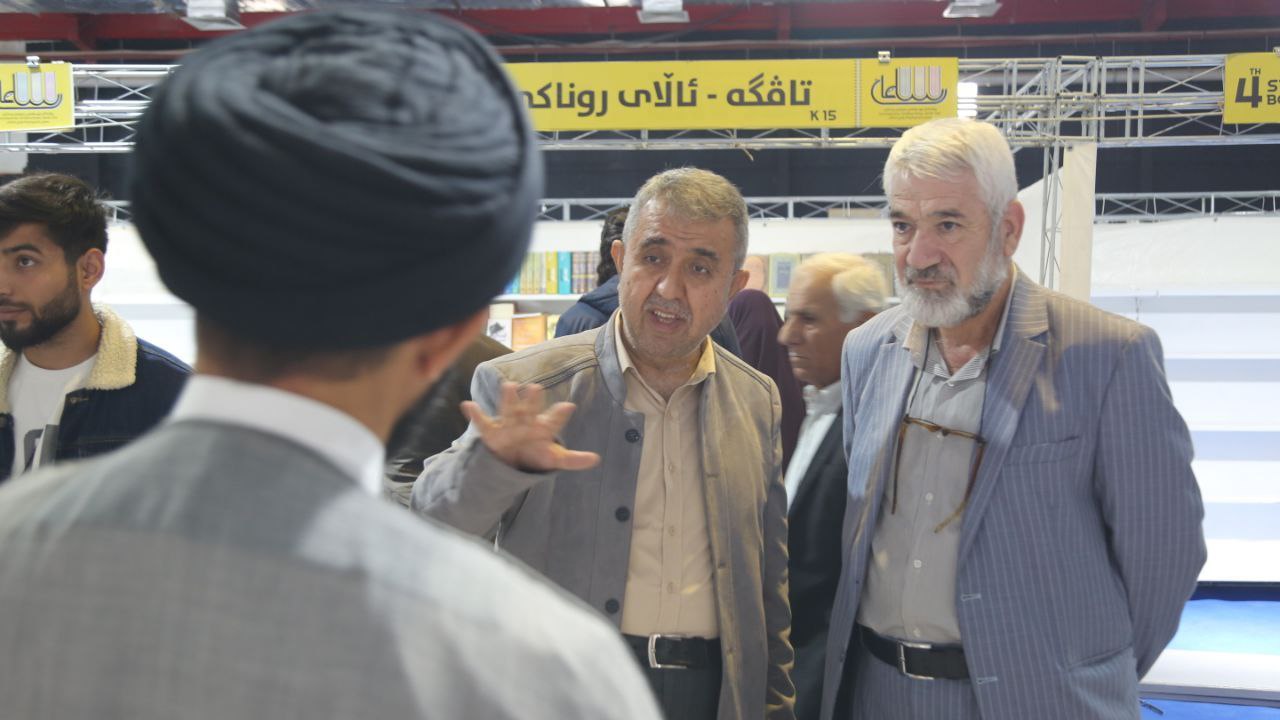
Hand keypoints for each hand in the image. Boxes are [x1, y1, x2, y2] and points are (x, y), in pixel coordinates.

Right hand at [461, 381, 599, 472]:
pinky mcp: (492, 432)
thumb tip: (596, 459)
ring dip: (509, 397)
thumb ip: (573, 459)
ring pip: (509, 408)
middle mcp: (526, 419)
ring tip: (510, 386)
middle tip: (537, 388)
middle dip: (533, 399)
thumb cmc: (536, 453)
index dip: (560, 414)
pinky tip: (467, 405)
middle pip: (531, 407)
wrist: (513, 459)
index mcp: (543, 426)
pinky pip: (482, 422)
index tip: (568, 407)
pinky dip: (475, 414)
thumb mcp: (555, 458)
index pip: (554, 419)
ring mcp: (508, 423)